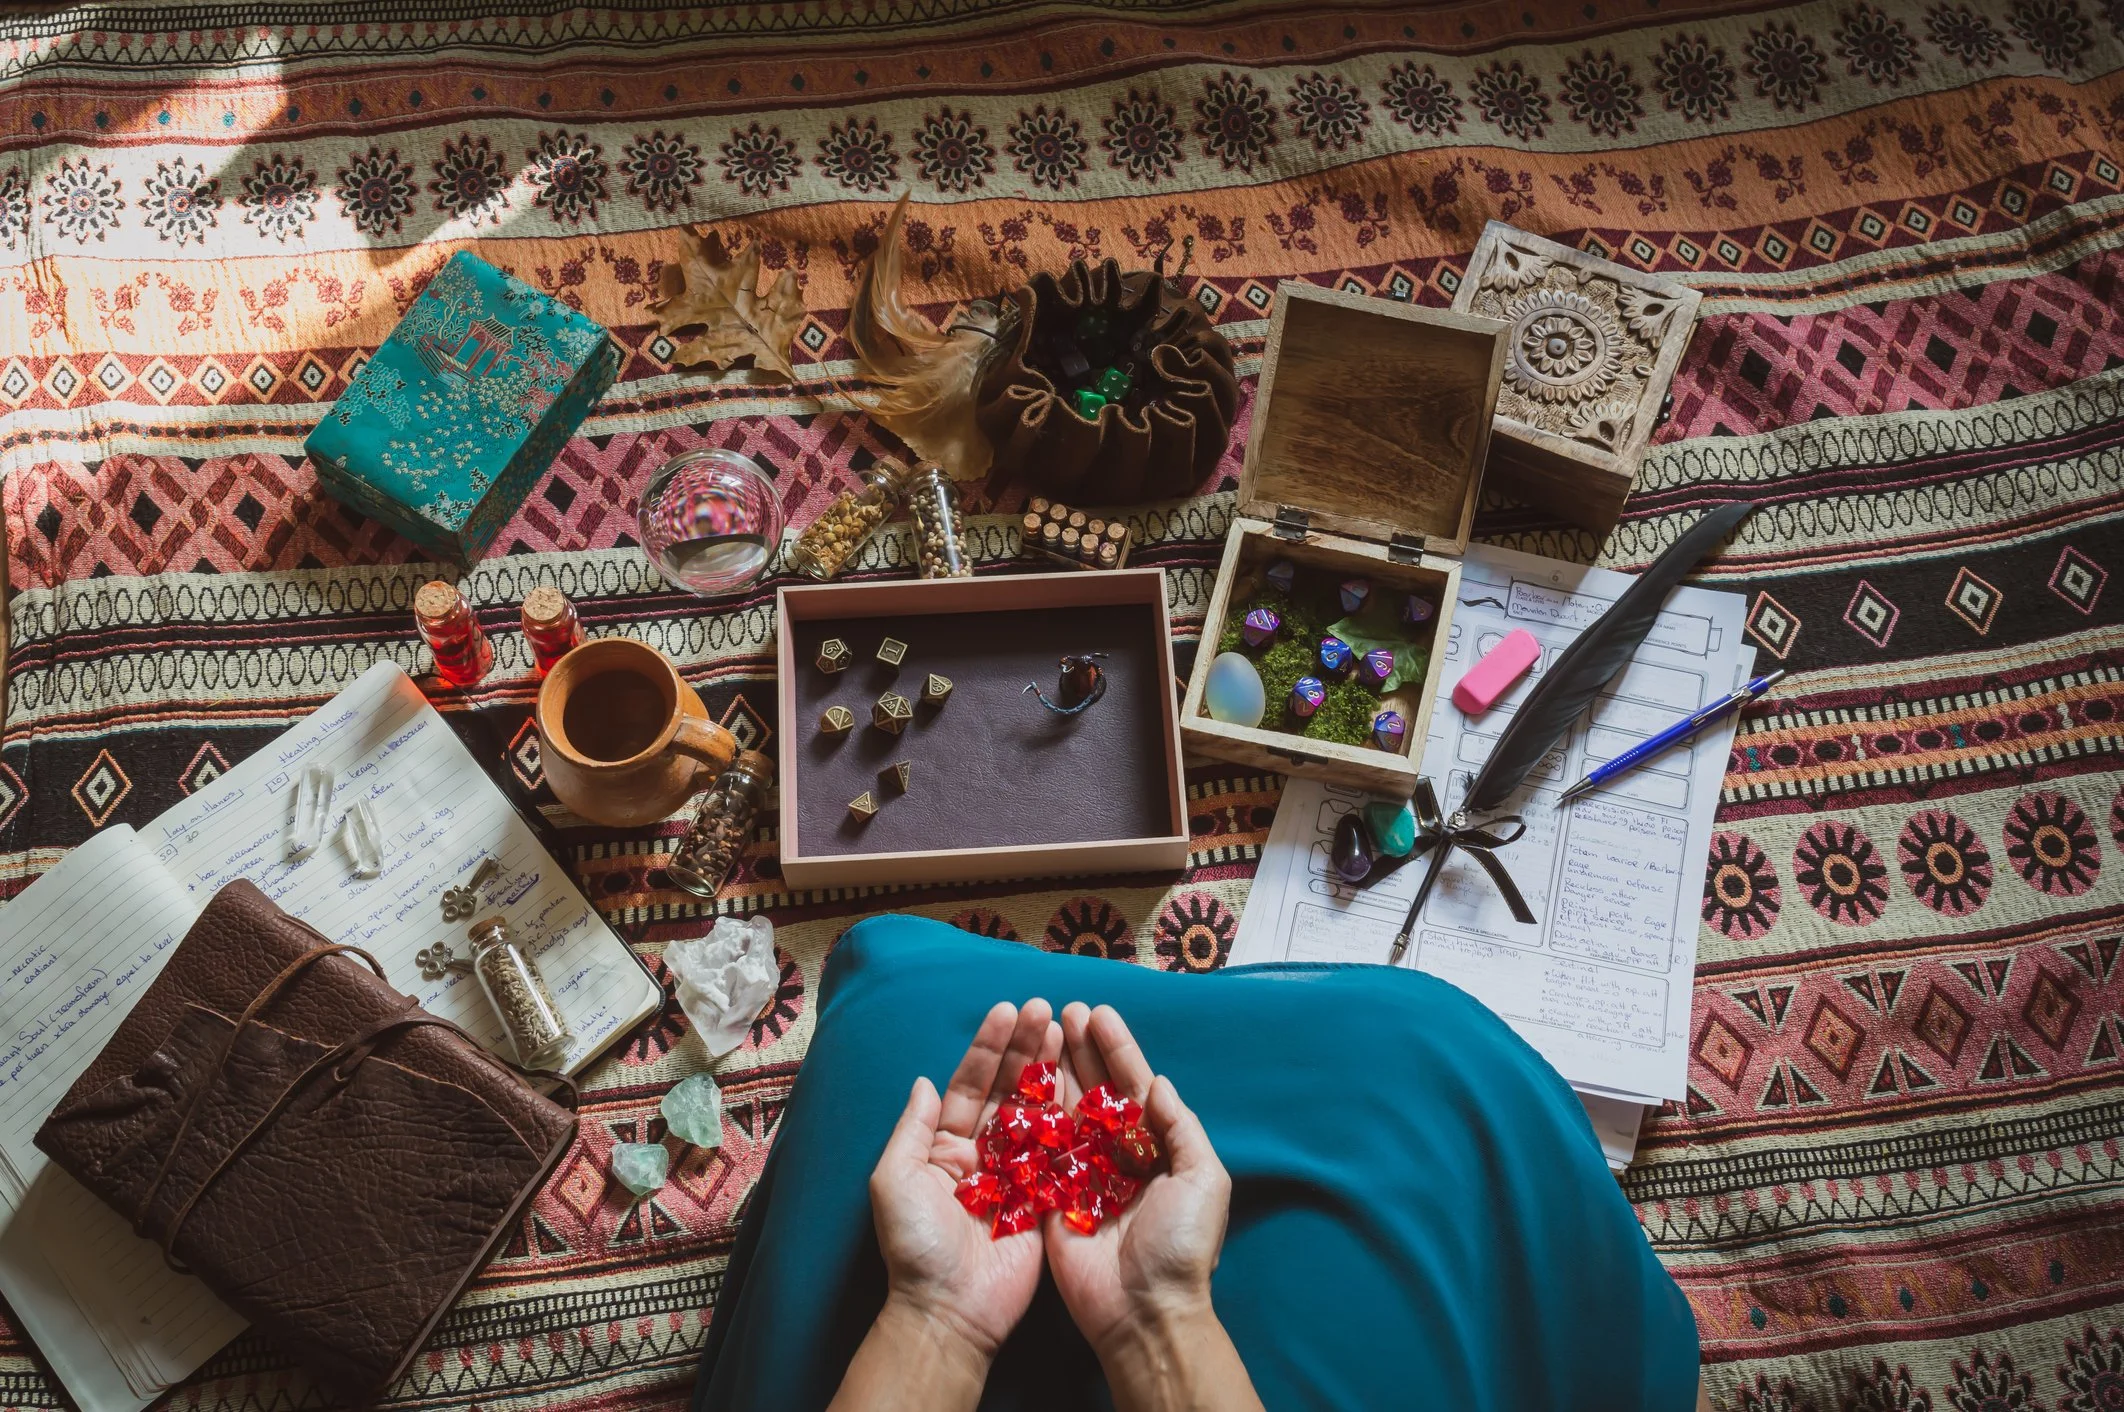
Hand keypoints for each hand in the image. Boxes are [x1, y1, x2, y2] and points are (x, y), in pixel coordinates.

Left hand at [866, 998, 1060, 1363]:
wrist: (950, 1311)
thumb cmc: (916, 1247)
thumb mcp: (896, 1180)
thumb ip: (912, 1128)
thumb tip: (924, 1081)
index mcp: (945, 1147)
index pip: (970, 1084)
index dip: (988, 1047)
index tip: (1007, 1010)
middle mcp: (983, 1154)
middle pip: (1008, 1090)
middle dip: (1025, 1048)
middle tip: (1045, 1009)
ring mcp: (1018, 1175)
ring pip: (1037, 1111)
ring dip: (1049, 1070)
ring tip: (1066, 1030)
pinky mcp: (1046, 1199)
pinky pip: (1061, 1151)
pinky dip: (1072, 1117)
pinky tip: (1085, 1081)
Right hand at [1045, 1003, 1232, 1357]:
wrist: (1142, 1311)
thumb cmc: (1180, 1247)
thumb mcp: (1203, 1180)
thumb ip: (1181, 1128)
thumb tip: (1157, 1082)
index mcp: (1154, 1148)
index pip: (1132, 1086)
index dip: (1117, 1049)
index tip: (1099, 1013)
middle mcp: (1116, 1154)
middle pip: (1095, 1089)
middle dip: (1081, 1049)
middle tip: (1064, 1010)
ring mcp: (1080, 1173)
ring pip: (1065, 1109)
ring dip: (1054, 1069)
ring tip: (1041, 1029)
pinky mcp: (1049, 1196)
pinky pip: (1037, 1148)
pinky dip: (1029, 1113)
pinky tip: (1018, 1079)